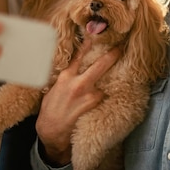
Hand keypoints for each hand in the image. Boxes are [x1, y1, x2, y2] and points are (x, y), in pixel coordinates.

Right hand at [35, 41, 119, 165]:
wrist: (50, 132)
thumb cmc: (49, 111)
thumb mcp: (53, 90)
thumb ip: (65, 79)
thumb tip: (72, 71)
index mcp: (65, 77)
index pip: (79, 56)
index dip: (89, 45)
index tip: (97, 36)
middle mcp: (77, 83)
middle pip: (99, 65)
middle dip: (112, 55)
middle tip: (120, 48)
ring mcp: (88, 95)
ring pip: (103, 85)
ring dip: (106, 85)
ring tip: (114, 83)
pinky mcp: (94, 107)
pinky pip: (103, 98)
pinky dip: (104, 98)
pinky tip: (108, 99)